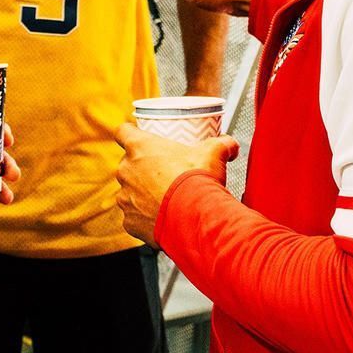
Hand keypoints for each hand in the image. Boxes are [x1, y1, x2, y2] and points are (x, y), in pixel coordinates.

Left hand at [114, 123, 238, 245]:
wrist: (195, 218)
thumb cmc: (196, 182)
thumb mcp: (213, 154)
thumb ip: (220, 144)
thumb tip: (229, 144)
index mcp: (139, 147)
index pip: (123, 131)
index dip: (130, 133)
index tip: (139, 137)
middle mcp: (126, 170)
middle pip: (128, 164)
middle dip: (143, 168)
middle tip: (164, 172)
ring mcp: (125, 197)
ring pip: (130, 192)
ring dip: (144, 194)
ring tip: (165, 198)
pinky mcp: (129, 221)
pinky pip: (135, 217)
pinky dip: (146, 217)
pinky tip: (162, 217)